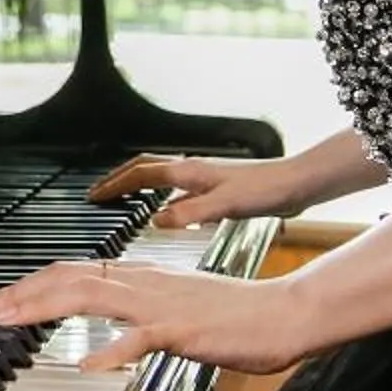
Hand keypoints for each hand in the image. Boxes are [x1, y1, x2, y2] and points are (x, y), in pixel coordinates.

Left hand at [0, 262, 313, 375]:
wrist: (282, 314)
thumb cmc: (235, 317)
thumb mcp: (176, 311)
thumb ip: (140, 316)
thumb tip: (110, 330)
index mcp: (140, 279)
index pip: (72, 273)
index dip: (29, 285)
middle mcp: (142, 283)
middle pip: (67, 279)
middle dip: (18, 293)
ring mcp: (160, 304)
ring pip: (90, 297)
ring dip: (43, 307)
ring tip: (8, 321)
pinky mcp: (183, 329)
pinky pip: (141, 338)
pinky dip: (112, 350)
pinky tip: (89, 364)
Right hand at [88, 153, 304, 228]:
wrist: (297, 184)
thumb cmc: (266, 189)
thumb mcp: (224, 206)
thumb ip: (189, 213)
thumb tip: (156, 220)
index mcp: (188, 170)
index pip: (139, 173)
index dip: (114, 185)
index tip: (94, 196)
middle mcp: (192, 170)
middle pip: (144, 169)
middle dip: (119, 181)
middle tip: (99, 194)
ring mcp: (204, 178)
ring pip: (160, 177)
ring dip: (138, 187)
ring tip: (123, 202)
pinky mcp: (216, 189)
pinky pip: (176, 190)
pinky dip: (161, 199)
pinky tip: (167, 215)